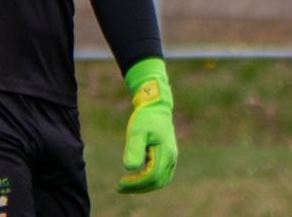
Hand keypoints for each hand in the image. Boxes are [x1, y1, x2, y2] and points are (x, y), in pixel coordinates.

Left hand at [118, 57, 176, 193]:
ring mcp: (171, 157)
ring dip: (143, 185)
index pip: (152, 177)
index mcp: (165, 152)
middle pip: (157, 182)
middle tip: (120, 187)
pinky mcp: (168, 156)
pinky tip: (135, 176)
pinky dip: (148, 179)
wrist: (156, 105)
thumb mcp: (137, 131)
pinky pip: (160, 175)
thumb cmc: (145, 117)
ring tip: (126, 184)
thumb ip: (134, 148)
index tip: (120, 183)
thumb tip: (129, 168)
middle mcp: (171, 157)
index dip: (136, 183)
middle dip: (138, 187)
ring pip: (160, 180)